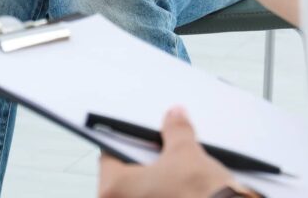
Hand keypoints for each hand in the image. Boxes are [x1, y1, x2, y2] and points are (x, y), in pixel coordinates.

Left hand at [98, 107, 237, 197]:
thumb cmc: (198, 195)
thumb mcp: (186, 153)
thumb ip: (176, 131)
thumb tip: (175, 116)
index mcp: (114, 188)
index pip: (109, 155)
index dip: (127, 141)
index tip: (138, 135)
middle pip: (125, 176)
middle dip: (144, 162)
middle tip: (161, 149)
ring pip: (142, 191)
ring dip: (156, 181)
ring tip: (176, 169)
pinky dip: (165, 194)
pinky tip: (183, 187)